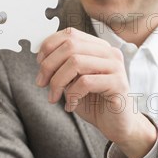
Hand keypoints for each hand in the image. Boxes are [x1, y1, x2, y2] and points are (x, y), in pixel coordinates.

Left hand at [36, 27, 155, 157]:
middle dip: (49, 65)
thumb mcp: (72, 81)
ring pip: (76, 62)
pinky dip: (72, 95)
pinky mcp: (118, 84)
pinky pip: (85, 82)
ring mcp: (115, 67)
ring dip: (57, 82)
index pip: (70, 33)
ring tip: (53, 97)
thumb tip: (41, 58)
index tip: (39, 64)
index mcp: (98, 47)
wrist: (116, 124)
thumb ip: (61, 67)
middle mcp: (109, 52)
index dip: (49, 46)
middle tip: (41, 83)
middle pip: (70, 46)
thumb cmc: (93, 102)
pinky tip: (70, 105)